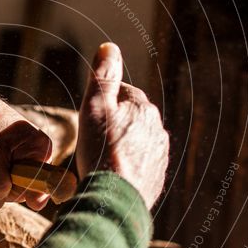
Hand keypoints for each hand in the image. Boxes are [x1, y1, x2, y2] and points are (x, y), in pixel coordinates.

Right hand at [77, 43, 168, 208]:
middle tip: (90, 141)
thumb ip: (103, 76)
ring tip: (99, 161)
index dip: (101, 104)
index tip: (88, 119)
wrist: (115, 200)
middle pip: (129, 119)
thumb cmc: (101, 152)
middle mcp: (157, 129)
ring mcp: (159, 155)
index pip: (121, 94)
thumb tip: (110, 47)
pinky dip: (126, 167)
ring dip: (119, 147)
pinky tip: (110, 176)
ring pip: (135, 142)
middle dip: (111, 125)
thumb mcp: (94, 107)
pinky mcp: (156, 178)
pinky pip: (139, 165)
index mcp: (143, 108)